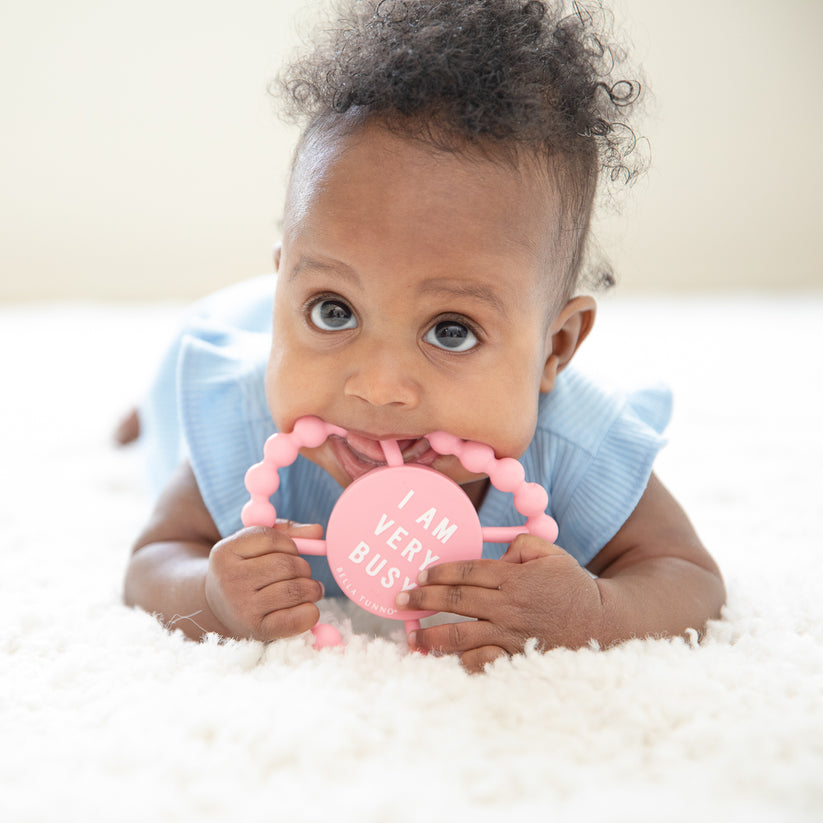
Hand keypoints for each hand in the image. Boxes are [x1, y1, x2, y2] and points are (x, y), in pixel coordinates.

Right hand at [205, 520, 324, 641]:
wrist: (220, 610)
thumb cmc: (245, 570)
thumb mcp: (254, 545)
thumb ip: (286, 532)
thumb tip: (317, 531)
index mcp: (226, 552)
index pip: (271, 538)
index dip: (289, 544)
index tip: (290, 553)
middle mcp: (230, 580)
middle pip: (285, 565)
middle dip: (303, 567)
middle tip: (304, 574)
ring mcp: (243, 607)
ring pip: (294, 590)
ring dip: (311, 588)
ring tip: (310, 590)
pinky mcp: (258, 630)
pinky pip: (296, 619)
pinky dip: (310, 611)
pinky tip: (307, 607)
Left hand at [396, 535, 603, 672]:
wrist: (602, 625)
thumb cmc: (572, 587)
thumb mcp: (551, 554)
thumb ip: (521, 545)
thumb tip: (496, 553)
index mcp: (514, 578)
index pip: (466, 571)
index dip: (438, 572)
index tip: (418, 574)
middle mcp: (508, 606)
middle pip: (455, 600)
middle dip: (422, 599)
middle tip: (399, 600)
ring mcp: (509, 635)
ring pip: (460, 634)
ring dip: (431, 634)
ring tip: (413, 635)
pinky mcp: (514, 657)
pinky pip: (480, 661)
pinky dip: (462, 659)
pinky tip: (447, 657)